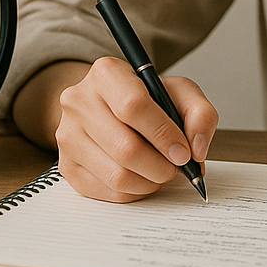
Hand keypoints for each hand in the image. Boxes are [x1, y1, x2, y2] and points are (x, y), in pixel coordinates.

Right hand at [54, 56, 218, 202]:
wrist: (107, 107)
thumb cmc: (146, 99)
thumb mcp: (179, 92)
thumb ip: (200, 114)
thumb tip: (197, 149)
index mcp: (106, 73)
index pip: (133, 106)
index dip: (164, 135)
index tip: (184, 151)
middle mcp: (79, 101)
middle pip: (126, 148)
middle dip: (162, 166)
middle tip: (177, 166)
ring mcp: (67, 135)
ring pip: (117, 176)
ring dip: (150, 182)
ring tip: (160, 171)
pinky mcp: (67, 166)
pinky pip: (108, 192)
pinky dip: (135, 192)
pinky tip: (142, 177)